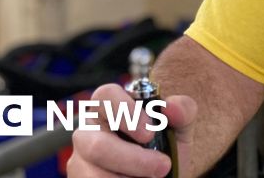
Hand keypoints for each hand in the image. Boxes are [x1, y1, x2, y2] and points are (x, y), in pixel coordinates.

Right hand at [68, 83, 197, 177]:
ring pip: (94, 174)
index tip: (149, 133)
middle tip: (163, 166)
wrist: (161, 176)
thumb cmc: (165, 149)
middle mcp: (89, 130)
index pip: (105, 95)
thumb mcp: (180, 129)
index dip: (126, 112)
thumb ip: (183, 111)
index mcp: (110, 107)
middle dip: (133, 160)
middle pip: (97, 145)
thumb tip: (172, 107)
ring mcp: (80, 159)